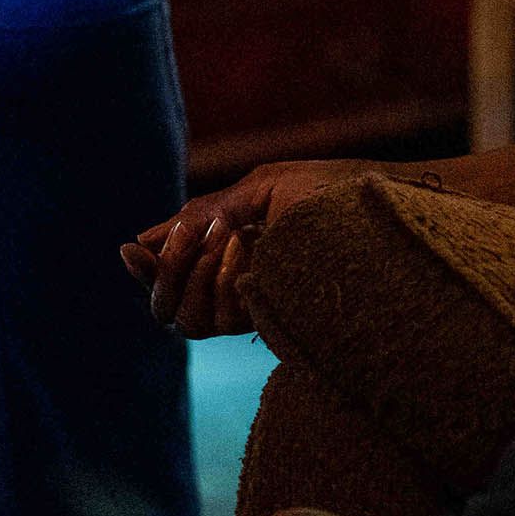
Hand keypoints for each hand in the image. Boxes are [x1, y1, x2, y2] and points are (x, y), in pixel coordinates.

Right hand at [120, 158, 375, 337]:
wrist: (386, 203)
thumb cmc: (332, 192)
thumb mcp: (259, 192)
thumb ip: (202, 216)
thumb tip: (141, 239)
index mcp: (233, 264)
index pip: (169, 285)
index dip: (144, 273)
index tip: (128, 249)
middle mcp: (241, 296)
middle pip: (169, 310)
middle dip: (169, 271)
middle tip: (197, 231)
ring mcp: (259, 312)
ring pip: (189, 320)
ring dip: (198, 272)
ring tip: (235, 231)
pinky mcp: (277, 324)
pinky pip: (222, 317)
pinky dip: (224, 277)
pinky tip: (250, 242)